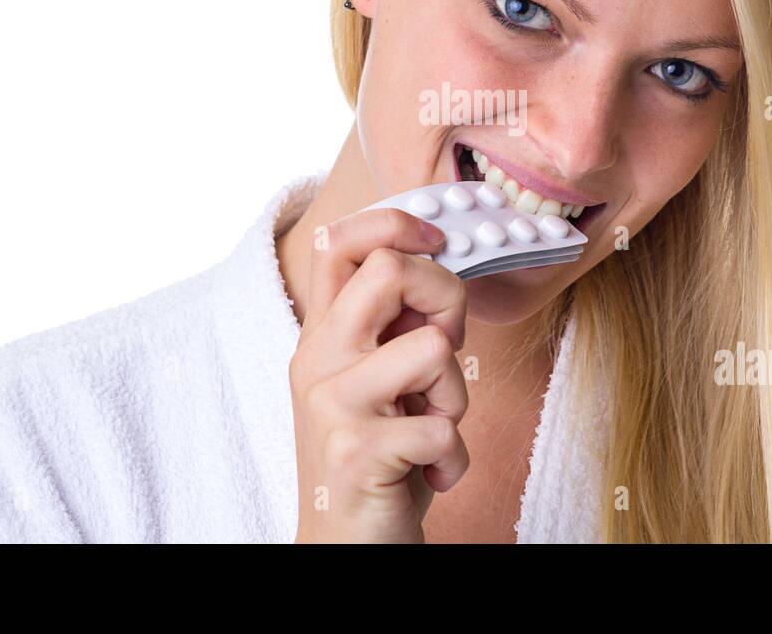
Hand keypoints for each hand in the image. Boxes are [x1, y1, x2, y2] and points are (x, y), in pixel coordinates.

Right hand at [289, 207, 470, 542]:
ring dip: (454, 396)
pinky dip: (453, 459)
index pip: (339, 241)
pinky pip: (444, 426)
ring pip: (433, 347)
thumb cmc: (377, 458)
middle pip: (390, 268)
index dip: (395, 222)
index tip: (435, 242)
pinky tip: (428, 475)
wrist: (346, 548)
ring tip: (431, 428)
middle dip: (444, 300)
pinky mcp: (357, 451)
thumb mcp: (380, 380)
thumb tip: (439, 267)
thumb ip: (397, 326)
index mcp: (323, 334)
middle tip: (445, 347)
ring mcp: (332, 403)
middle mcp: (317, 358)